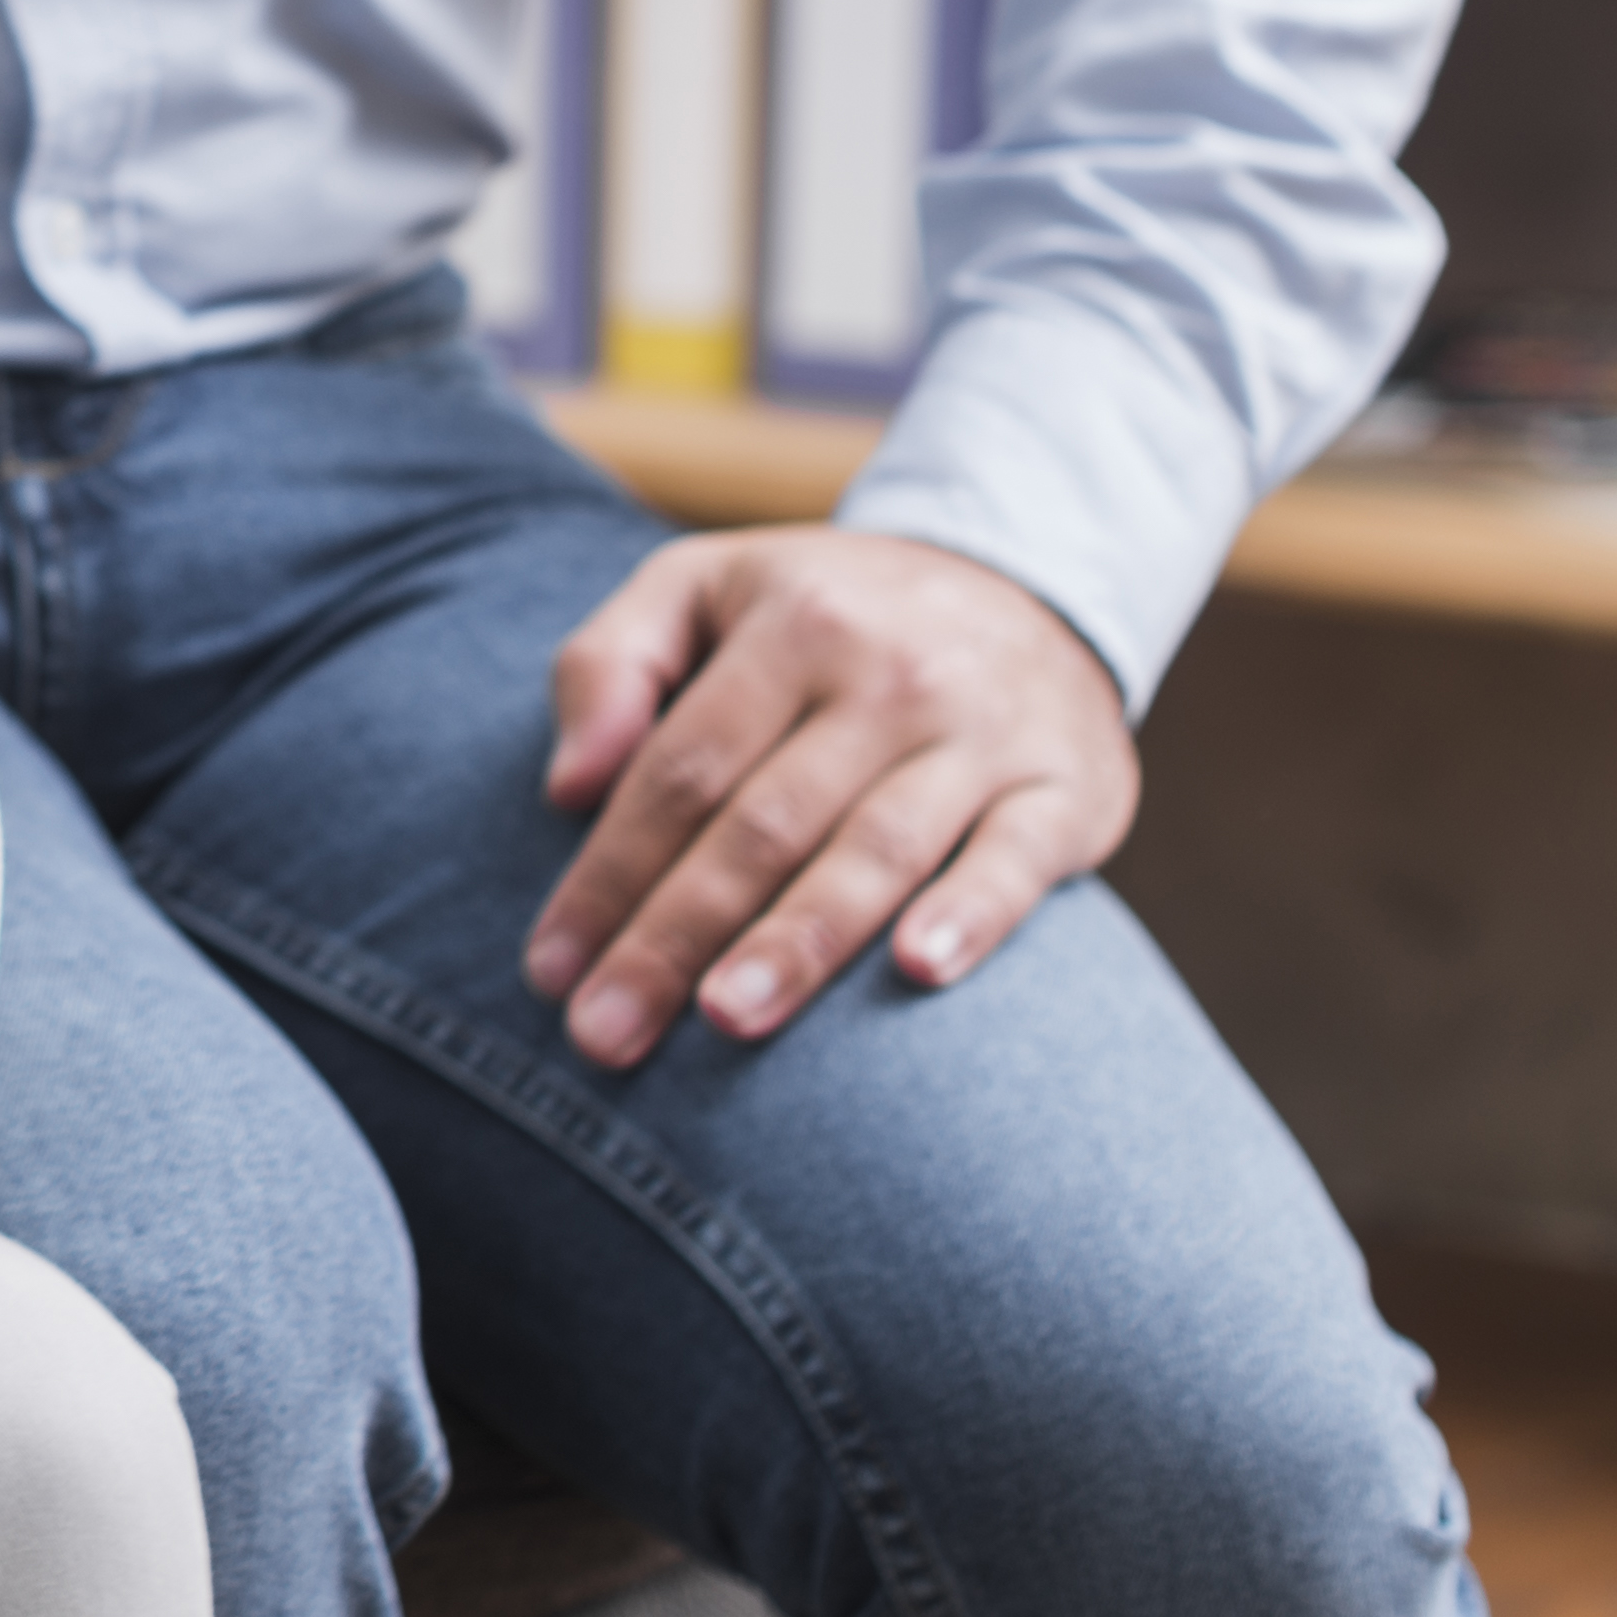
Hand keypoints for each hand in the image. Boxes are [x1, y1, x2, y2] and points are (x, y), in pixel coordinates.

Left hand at [523, 526, 1136, 1065]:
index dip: (608, 872)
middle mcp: (888, 675)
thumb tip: (566, 787)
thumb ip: (610, 664)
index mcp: (789, 626)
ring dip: (800, 940)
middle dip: (674, 936)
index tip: (549, 971)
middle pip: (762, 823)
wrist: (1028, 583)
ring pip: (876, 849)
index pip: (680, 769)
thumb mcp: (703, 587)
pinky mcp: (1067, 788)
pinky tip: (921, 970)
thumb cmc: (824, 614)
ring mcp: (982, 733)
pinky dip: (974, 913)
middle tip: (605, 1033)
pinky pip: (1017, 857)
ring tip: (726, 1019)